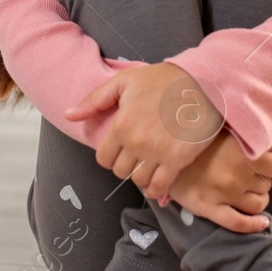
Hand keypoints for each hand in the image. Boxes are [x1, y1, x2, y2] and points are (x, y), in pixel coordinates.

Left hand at [65, 61, 217, 201]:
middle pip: (120, 171)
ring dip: (141, 176)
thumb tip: (69, 115)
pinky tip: (158, 182)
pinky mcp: (177, 161)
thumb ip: (94, 100)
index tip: (119, 150)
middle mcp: (136, 143)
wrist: (202, 83)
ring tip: (148, 165)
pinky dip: (156, 189)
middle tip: (135, 155)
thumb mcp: (124, 82)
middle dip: (125, 165)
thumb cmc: (163, 80)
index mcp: (121, 125)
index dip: (109, 156)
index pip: (103, 159)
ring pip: (138, 181)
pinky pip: (159, 187)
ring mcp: (157, 153)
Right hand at [170, 134, 271, 233]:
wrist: (160, 147)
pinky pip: (238, 224)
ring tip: (246, 188)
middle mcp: (237, 175)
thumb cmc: (197, 135)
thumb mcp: (230, 130)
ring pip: (258, 204)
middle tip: (248, 170)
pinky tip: (261, 222)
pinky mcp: (209, 207)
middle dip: (262, 179)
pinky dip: (254, 225)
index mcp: (245, 152)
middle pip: (268, 186)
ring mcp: (223, 194)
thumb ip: (261, 143)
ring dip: (257, 198)